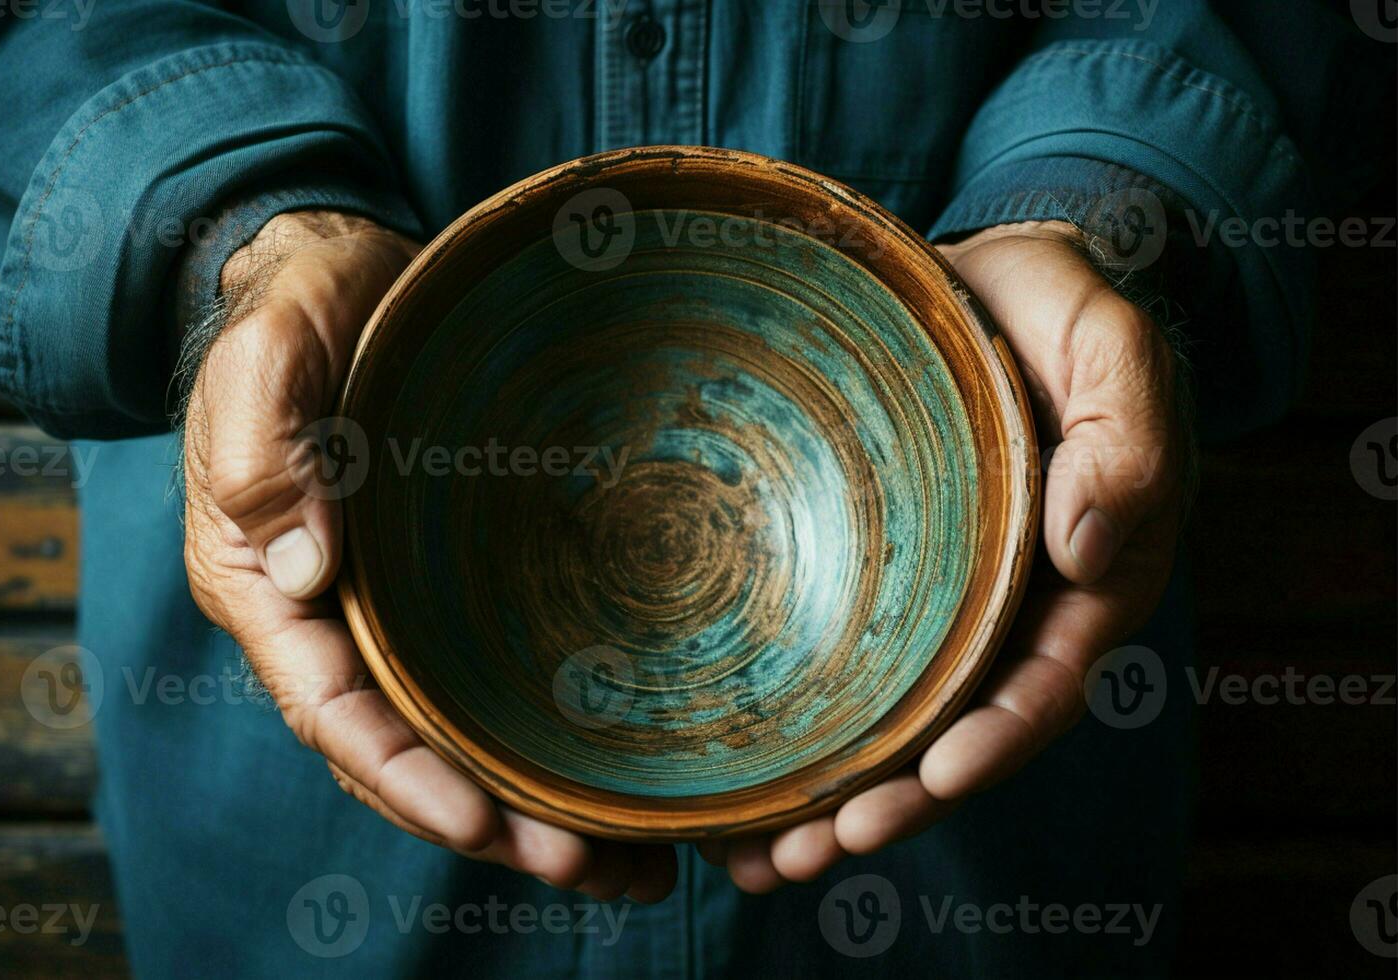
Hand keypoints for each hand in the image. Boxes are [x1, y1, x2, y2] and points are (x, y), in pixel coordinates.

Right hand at [182, 211, 676, 901]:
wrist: (339, 272)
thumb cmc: (296, 309)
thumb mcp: (267, 358)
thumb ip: (265, 456)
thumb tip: (305, 572)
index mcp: (268, 584)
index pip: (331, 710)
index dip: (404, 779)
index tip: (483, 827)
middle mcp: (333, 617)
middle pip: (406, 750)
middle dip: (491, 821)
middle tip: (592, 868)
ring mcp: (395, 603)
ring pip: (458, 731)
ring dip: (535, 802)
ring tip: (633, 859)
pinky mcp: (450, 578)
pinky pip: (495, 672)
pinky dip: (549, 730)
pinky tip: (623, 768)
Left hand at [701, 220, 1185, 889]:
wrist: (983, 281)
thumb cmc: (1058, 308)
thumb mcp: (1112, 346)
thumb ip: (1128, 434)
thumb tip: (1089, 548)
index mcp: (1085, 577)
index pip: (1045, 684)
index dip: (993, 743)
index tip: (930, 782)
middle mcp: (1010, 610)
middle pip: (956, 734)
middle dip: (893, 802)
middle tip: (811, 853)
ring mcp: (939, 602)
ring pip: (894, 722)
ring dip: (835, 796)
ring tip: (754, 853)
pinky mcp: (874, 579)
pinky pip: (842, 665)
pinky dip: (800, 727)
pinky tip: (738, 772)